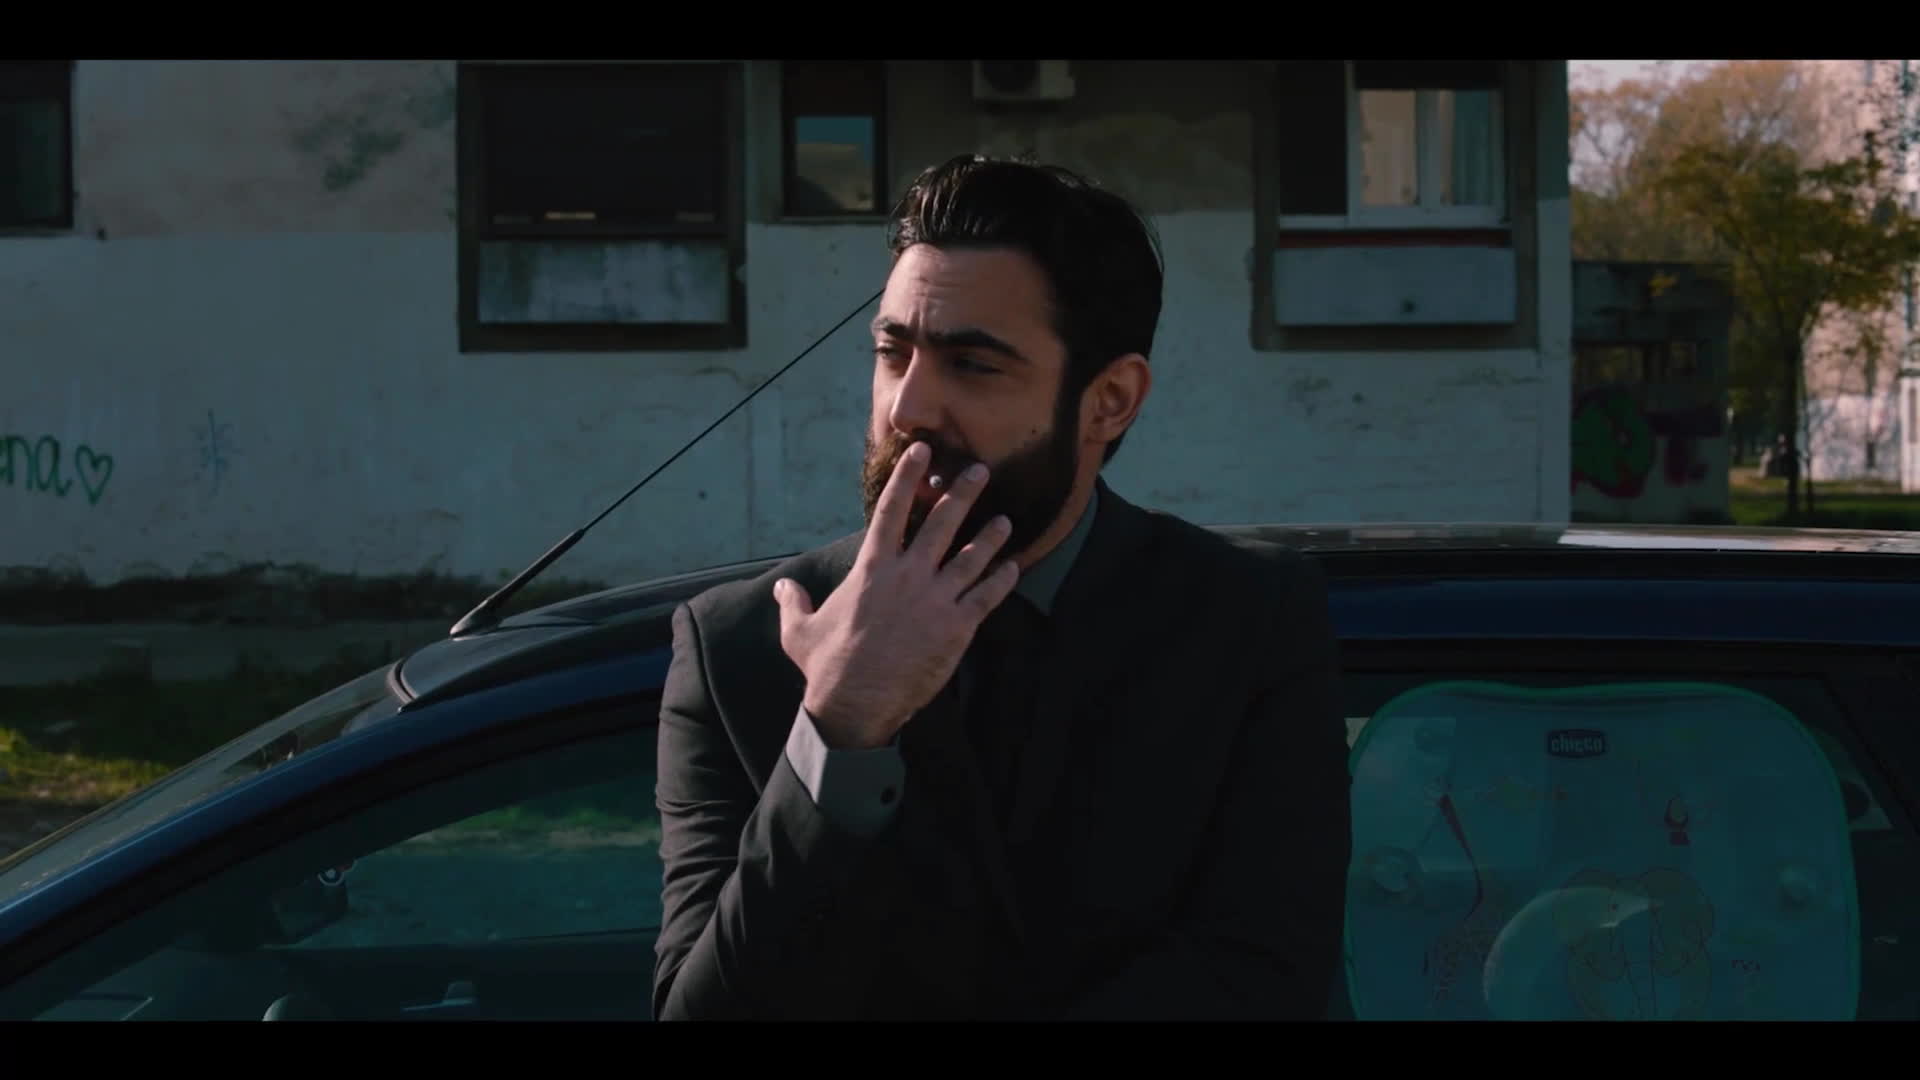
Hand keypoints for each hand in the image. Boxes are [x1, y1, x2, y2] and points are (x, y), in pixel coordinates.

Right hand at [774, 441, 1020, 748]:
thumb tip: (782, 588)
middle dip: (963, 493)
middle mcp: (907, 576)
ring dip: (990, 536)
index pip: (891, 510)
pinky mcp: (956, 628)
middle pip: (942, 523)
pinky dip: (1001, 581)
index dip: (908, 477)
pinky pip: (985, 597)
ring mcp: (935, 600)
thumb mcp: (799, 631)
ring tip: (1005, 520)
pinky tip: (1012, 568)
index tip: (922, 451)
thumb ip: (794, 603)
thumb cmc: (826, 666)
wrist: (856, 703)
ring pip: (971, 557)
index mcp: (872, 569)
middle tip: (982, 470)